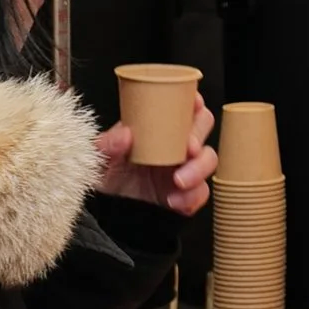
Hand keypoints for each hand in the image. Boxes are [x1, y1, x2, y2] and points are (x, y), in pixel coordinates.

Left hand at [94, 94, 214, 218]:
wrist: (107, 208)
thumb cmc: (107, 172)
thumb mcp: (100, 156)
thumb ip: (108, 145)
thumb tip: (125, 134)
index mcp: (158, 126)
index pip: (182, 105)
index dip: (193, 101)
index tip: (194, 103)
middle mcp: (176, 143)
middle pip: (203, 126)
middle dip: (199, 135)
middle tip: (189, 148)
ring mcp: (184, 168)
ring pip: (208, 160)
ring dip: (199, 169)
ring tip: (179, 181)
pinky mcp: (186, 193)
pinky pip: (200, 193)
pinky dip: (192, 197)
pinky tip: (174, 201)